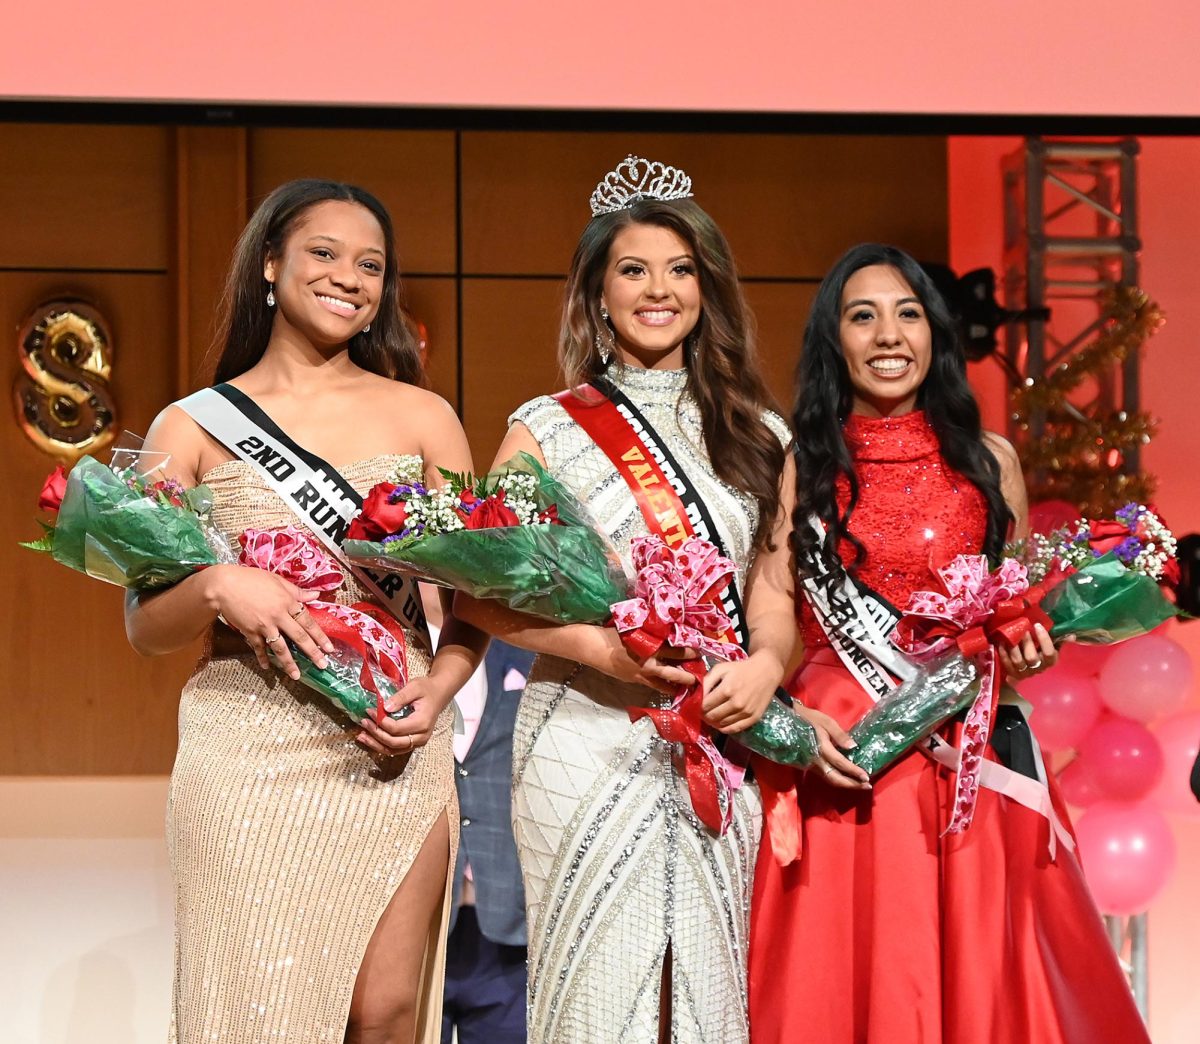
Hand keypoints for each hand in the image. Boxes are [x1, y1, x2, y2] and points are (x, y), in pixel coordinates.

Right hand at [203, 564, 333, 679]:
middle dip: (312, 652)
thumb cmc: (252, 579)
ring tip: (296, 675)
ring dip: (289, 663)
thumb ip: (297, 591)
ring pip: (280, 647)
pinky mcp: (250, 631)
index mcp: (288, 602)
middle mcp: (279, 616)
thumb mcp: (277, 580)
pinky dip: (263, 658)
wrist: (224, 585)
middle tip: (322, 665)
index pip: (308, 621)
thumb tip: (316, 595)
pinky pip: (259, 648)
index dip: (320, 636)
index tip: (330, 648)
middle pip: (299, 637)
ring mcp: (264, 626)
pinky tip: (267, 667)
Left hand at [356, 674, 451, 754]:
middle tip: (363, 722)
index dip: (380, 721)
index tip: (369, 710)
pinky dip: (382, 746)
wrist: (439, 694)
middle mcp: (422, 736)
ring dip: (376, 744)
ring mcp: (418, 742)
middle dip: (376, 734)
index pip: (397, 728)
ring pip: (393, 750)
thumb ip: (401, 697)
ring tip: (361, 736)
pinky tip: (370, 740)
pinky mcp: (414, 743)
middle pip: (394, 742)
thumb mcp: (415, 686)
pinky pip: (396, 750)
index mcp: (422, 722)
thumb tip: (385, 708)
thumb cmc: (427, 689)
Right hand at [595, 628, 697, 694]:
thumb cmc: (615, 633)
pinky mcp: (635, 680)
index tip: (700, 652)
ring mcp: (642, 674)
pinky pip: (654, 687)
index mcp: (651, 647)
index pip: (677, 652)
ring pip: (666, 684)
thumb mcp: (637, 629)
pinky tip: (671, 688)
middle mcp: (649, 663)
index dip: (691, 653)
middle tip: (701, 676)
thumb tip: (670, 632)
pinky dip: (664, 688)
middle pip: (675, 673)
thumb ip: (653, 633)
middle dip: (690, 676)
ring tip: (690, 687)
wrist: (595, 648)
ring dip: (678, 685)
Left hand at [701, 651, 782, 733]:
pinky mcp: (753, 718)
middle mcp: (736, 704)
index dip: (697, 707)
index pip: (704, 706)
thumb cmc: (741, 669)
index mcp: (726, 690)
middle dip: (703, 715)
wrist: (766, 671)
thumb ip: (706, 681)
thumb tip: (695, 695)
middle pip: (712, 717)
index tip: (696, 705)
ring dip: (713, 722)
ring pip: (722, 725)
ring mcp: (746, 713)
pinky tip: (720, 722)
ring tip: (711, 715)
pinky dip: (724, 728)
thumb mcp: (721, 669)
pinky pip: (734, 729)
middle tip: (702, 711)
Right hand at [794, 706, 871, 789]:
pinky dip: (837, 780)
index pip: (840, 763)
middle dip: (852, 784)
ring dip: (845, 784)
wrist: (788, 721)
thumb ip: (840, 734)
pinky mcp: (808, 766)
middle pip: (835, 778)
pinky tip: (847, 779)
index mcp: (821, 748)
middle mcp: (815, 760)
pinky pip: (825, 776)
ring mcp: (810, 765)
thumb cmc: (810, 719)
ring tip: (860, 785)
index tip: (866, 777)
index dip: (854, 771)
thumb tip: (853, 746)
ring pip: (829, 780)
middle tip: (867, 786)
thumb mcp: (826, 721)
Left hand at [997, 622, 1058, 680]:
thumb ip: (1060, 640)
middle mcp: (1038, 668)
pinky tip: (1002, 642)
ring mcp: (1025, 672)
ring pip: (1018, 661)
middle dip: (1027, 642)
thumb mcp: (1052, 646)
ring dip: (1014, 647)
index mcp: (1050, 661)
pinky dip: (1004, 653)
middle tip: (1022, 629)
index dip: (1044, 640)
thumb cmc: (1041, 651)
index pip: (1050, 653)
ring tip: (1010, 635)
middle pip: (1032, 658)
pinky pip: (1007, 664)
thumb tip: (1072, 635)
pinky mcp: (1013, 674)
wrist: (1026, 668)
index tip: (1037, 625)